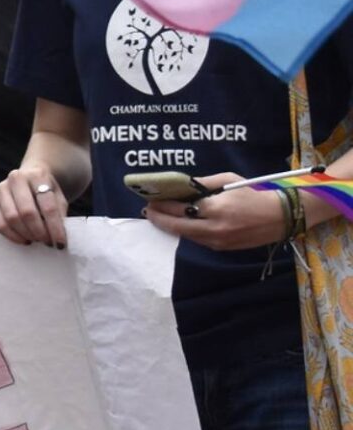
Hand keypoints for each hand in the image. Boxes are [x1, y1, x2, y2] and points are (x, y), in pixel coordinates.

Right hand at [0, 163, 69, 248]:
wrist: (30, 179)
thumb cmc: (46, 192)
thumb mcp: (59, 199)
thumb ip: (59, 215)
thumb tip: (57, 239)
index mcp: (37, 175)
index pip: (48, 206)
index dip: (55, 227)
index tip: (60, 243)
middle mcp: (16, 178)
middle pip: (27, 212)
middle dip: (38, 231)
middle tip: (46, 242)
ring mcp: (1, 189)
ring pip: (11, 218)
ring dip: (25, 234)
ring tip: (36, 240)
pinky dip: (12, 235)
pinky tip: (24, 239)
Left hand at [146, 173, 291, 251]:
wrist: (282, 216)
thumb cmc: (255, 193)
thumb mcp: (228, 181)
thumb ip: (202, 184)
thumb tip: (180, 184)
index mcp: (215, 208)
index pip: (179, 208)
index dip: (162, 204)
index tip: (151, 198)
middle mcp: (214, 227)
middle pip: (177, 225)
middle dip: (159, 218)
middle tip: (148, 210)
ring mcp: (218, 241)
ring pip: (186, 235)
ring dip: (170, 226)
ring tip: (159, 216)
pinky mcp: (222, 248)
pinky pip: (198, 240)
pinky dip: (187, 231)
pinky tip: (180, 224)